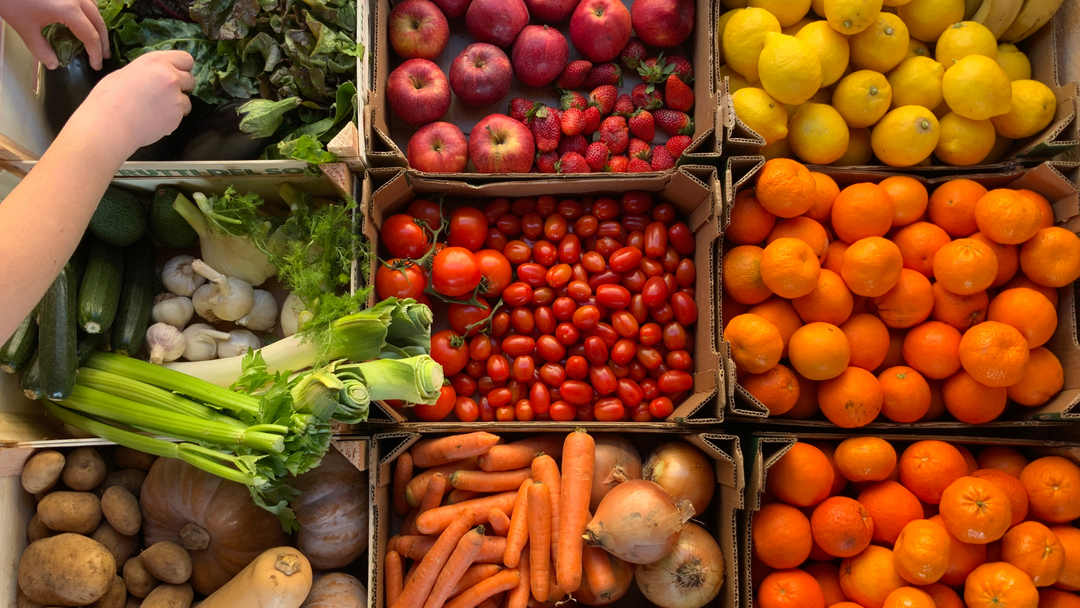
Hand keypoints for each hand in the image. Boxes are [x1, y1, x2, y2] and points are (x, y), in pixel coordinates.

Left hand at [0, 0, 109, 69]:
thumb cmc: (13, 1)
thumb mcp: (25, 29)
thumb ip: (41, 49)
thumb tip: (53, 64)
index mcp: (69, 11)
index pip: (91, 36)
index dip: (95, 53)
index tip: (96, 66)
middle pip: (99, 22)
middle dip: (103, 41)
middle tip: (103, 56)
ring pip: (95, 9)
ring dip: (98, 25)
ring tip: (96, 38)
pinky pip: (86, 0)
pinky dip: (90, 12)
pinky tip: (84, 19)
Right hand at [67, 51, 195, 154]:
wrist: (111, 124)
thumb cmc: (109, 97)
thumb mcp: (126, 73)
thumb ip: (147, 72)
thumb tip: (152, 76)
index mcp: (156, 61)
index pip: (186, 59)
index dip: (182, 68)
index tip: (175, 74)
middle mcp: (170, 77)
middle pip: (191, 79)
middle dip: (182, 86)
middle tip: (165, 94)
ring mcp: (176, 97)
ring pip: (187, 100)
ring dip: (177, 104)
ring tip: (157, 110)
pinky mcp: (177, 116)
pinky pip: (180, 116)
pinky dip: (171, 118)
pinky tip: (154, 120)